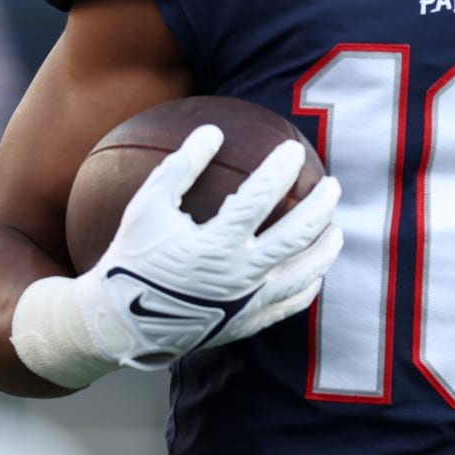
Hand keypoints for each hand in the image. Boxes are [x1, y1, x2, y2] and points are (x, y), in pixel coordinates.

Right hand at [13, 125, 341, 386]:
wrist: (119, 324)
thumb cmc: (132, 258)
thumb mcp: (146, 207)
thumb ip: (179, 167)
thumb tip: (212, 130)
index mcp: (213, 245)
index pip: (259, 198)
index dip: (280, 171)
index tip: (293, 151)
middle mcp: (237, 276)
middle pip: (297, 235)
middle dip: (321, 205)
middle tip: (332, 185)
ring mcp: (247, 303)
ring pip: (305, 273)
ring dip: (326, 247)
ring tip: (335, 227)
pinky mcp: (248, 323)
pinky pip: (291, 303)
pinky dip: (310, 284)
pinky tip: (316, 270)